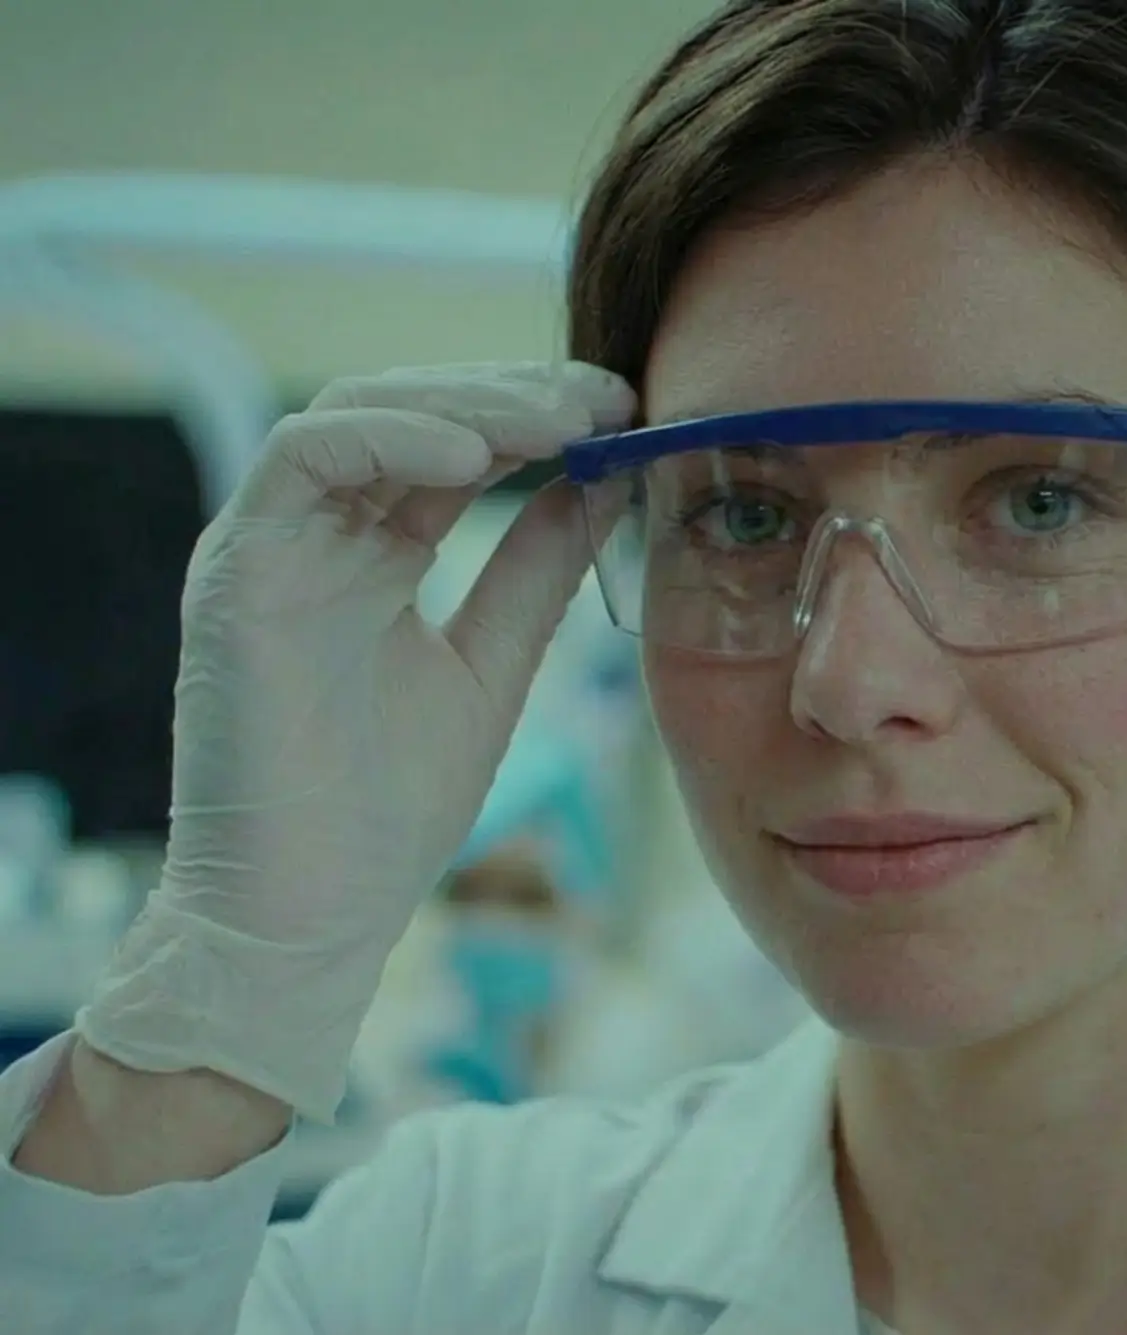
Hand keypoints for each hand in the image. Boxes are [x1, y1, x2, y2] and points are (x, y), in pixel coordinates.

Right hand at [76, 361, 635, 1121]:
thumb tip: (604, 488)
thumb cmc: (388, 812)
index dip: (538, 418)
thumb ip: (534, 574)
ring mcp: (272, 546)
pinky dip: (392, 440)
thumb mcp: (491, 666)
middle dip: (514, 395)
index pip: (455, 449)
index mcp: (373, 556)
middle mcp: (318, 537)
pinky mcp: (237, 569)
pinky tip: (476, 459)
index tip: (627, 412)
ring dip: (468, 405)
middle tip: (605, 395)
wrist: (312, 916)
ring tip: (561, 420)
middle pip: (411, 413)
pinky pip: (304, 459)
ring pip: (360, 414)